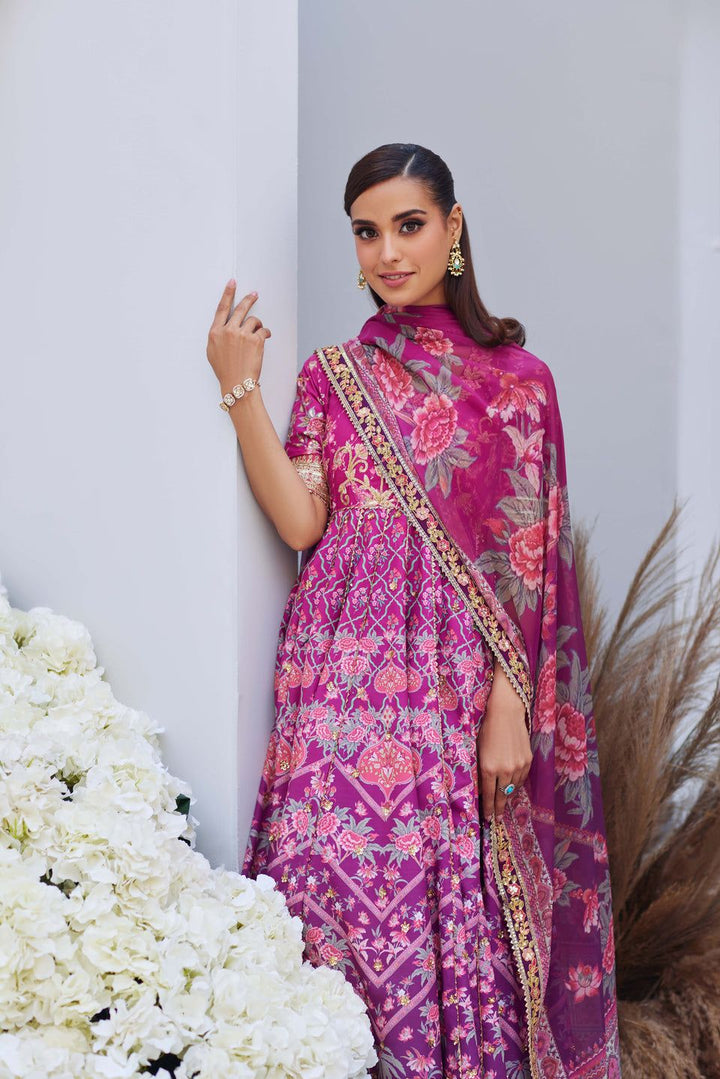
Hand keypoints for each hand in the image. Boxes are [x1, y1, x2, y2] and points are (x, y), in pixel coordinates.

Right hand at [206, 281, 270, 392]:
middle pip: (240, 309)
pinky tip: (264, 339)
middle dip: (249, 300)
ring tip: (258, 334)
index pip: (221, 308)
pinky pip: (263, 330)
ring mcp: (241, 334)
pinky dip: (265, 334)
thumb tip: (225, 326)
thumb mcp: (213, 352)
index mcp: (215, 332)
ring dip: (258, 326)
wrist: (237, 384)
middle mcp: (227, 331)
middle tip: (254, 294)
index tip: (232, 283)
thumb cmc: (225, 371)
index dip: (227, 294)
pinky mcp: (255, 340)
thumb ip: (218, 336)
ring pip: (253, 320)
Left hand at [477, 663, 531, 820]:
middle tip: (497, 818)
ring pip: (513, 788)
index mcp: (488, 768)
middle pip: (502, 796)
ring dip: (508, 796)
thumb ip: (479, 768)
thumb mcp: (477, 748)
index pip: (488, 795)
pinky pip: (522, 778)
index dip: (488, 808)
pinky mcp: (527, 760)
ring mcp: (518, 766)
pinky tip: (512, 786)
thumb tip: (480, 785)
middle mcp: (504, 770)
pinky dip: (516, 784)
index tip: (488, 818)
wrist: (506, 712)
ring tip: (504, 803)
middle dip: (499, 808)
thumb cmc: (486, 728)